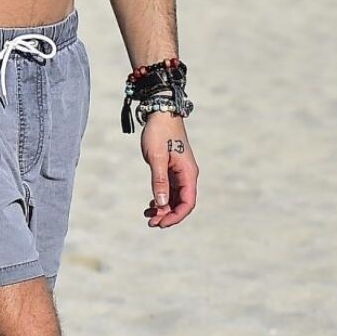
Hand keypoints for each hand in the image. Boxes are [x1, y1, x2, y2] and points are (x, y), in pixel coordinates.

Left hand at [141, 114, 197, 228]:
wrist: (160, 112)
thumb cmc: (159, 132)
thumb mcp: (157, 157)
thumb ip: (160, 181)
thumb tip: (162, 204)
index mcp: (188, 173)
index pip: (187, 203)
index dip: (176, 216)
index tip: (161, 223)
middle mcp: (187, 174)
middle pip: (181, 202)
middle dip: (167, 214)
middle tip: (150, 222)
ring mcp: (180, 172)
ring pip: (175, 197)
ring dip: (163, 208)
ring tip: (148, 216)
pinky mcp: (172, 168)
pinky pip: (170, 189)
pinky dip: (162, 198)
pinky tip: (151, 205)